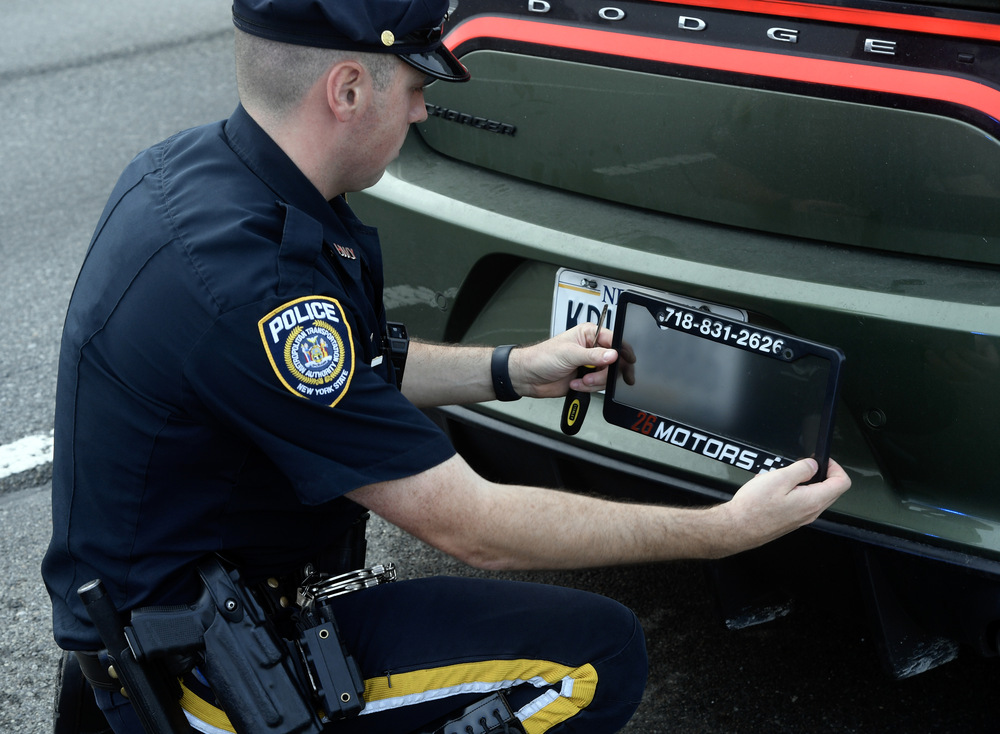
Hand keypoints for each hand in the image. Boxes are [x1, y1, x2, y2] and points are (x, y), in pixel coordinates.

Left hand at [510, 323, 617, 398]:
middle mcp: (592, 348)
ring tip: (581, 380)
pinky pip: (599, 386)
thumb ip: (593, 355)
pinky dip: (589, 388)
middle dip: (604, 372)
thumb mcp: (569, 354)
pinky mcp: (587, 378)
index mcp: (589, 334)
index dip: (621, 351)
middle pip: (614, 361)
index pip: (614, 340)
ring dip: (595, 382)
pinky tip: (576, 384)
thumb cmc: (542, 357)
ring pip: (607, 376)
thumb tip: (612, 355)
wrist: (529, 377)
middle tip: (592, 376)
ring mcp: (590, 364)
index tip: (626, 361)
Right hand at [717, 458, 850, 553]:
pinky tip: (773, 488)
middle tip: (802, 465)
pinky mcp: (791, 520)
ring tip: (781, 477)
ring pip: (814, 495)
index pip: (842, 483)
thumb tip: (813, 465)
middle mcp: (811, 512)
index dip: (835, 467)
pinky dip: (792, 491)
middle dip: (819, 473)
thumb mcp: (779, 478)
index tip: (822, 460)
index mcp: (813, 500)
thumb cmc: (754, 508)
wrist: (737, 528)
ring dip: (802, 482)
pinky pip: (800, 502)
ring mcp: (802, 518)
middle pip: (831, 490)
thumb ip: (801, 469)